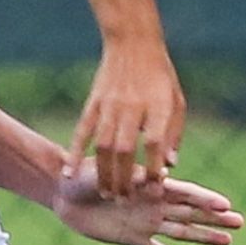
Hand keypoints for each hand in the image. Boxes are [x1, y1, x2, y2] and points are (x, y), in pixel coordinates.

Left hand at [51, 160, 243, 244]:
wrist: (65, 191)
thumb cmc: (86, 173)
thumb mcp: (111, 170)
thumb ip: (136, 176)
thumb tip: (162, 176)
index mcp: (152, 184)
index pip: (186, 193)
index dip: (207, 200)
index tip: (227, 205)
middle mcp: (155, 203)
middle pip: (191, 212)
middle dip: (215, 218)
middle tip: (240, 222)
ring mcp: (146, 221)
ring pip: (182, 231)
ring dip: (203, 236)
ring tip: (227, 241)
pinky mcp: (133, 238)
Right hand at [70, 39, 185, 197]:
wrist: (133, 43)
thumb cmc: (160, 76)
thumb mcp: (176, 101)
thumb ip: (173, 134)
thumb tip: (169, 165)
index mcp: (157, 107)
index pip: (154, 142)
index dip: (154, 167)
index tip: (154, 188)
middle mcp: (132, 107)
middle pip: (125, 150)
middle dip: (124, 179)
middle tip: (125, 201)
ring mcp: (110, 105)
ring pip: (102, 145)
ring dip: (103, 173)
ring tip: (106, 194)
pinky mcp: (94, 102)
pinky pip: (81, 131)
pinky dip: (74, 153)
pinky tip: (69, 173)